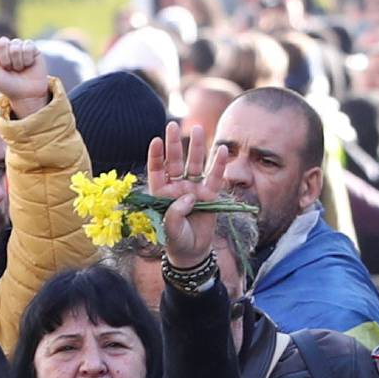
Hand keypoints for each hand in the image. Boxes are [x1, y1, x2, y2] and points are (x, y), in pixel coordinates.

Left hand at [0, 29, 51, 119]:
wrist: (26, 95)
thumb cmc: (6, 85)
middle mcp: (6, 45)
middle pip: (1, 42)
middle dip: (4, 60)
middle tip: (8, 69)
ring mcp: (19, 46)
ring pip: (15, 47)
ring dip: (16, 62)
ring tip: (18, 69)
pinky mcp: (33, 48)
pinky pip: (28, 47)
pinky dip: (27, 60)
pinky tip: (28, 65)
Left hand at [148, 121, 231, 267]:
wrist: (192, 252)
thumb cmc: (176, 241)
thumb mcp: (169, 230)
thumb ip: (174, 213)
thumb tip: (189, 197)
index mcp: (161, 193)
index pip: (157, 170)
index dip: (156, 155)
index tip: (156, 140)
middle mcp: (176, 187)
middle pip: (175, 162)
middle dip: (174, 144)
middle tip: (173, 125)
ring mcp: (193, 189)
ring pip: (194, 165)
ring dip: (196, 148)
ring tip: (198, 129)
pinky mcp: (210, 195)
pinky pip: (215, 178)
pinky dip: (219, 165)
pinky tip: (222, 150)